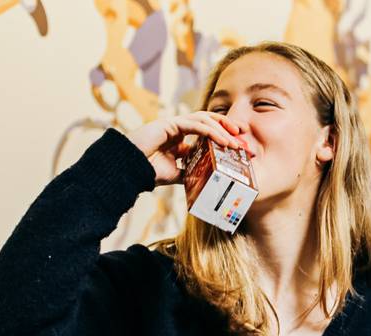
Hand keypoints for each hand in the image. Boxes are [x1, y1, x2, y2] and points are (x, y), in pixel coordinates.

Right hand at [126, 111, 251, 185]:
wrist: (128, 170)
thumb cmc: (148, 171)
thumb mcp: (176, 175)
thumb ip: (190, 172)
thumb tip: (206, 180)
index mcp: (179, 138)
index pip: (206, 131)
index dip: (222, 135)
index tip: (238, 144)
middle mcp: (178, 128)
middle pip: (208, 120)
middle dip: (227, 126)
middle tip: (243, 135)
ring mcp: (173, 124)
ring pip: (204, 120)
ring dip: (222, 128)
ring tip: (236, 140)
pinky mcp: (169, 124)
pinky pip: (195, 124)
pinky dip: (211, 131)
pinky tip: (223, 140)